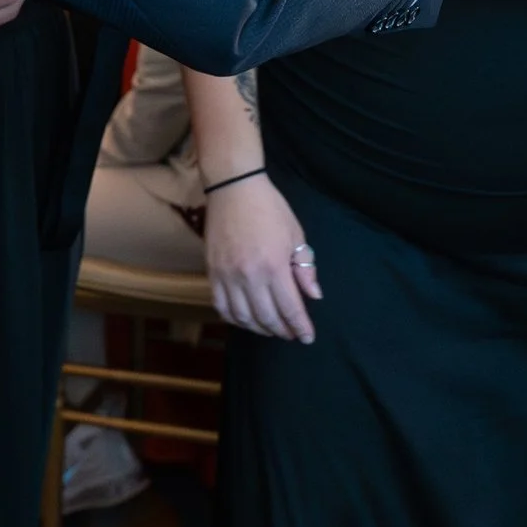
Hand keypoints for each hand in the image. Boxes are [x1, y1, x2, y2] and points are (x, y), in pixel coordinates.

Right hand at [205, 175, 321, 342]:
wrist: (234, 189)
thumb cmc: (270, 209)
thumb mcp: (295, 235)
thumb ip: (304, 268)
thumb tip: (314, 296)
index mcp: (274, 266)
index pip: (290, 308)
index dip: (300, 327)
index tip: (307, 337)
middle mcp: (249, 276)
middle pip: (267, 318)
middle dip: (282, 331)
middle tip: (291, 334)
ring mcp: (227, 276)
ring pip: (243, 317)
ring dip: (259, 328)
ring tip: (271, 328)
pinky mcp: (212, 273)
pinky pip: (222, 307)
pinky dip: (235, 319)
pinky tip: (246, 319)